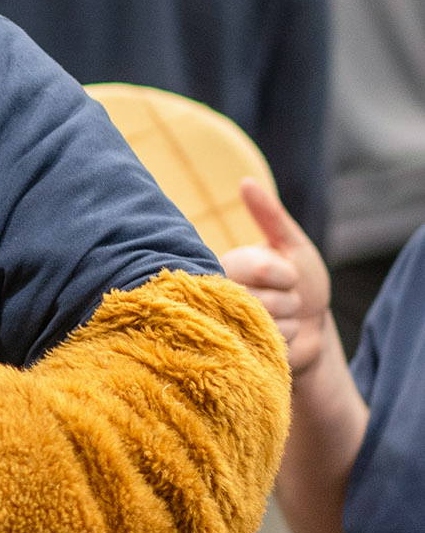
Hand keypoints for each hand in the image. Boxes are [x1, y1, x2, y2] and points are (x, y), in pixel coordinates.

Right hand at [223, 179, 334, 375]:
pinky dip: (285, 342)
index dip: (285, 274)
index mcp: (228, 264)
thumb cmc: (302, 281)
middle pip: (264, 299)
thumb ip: (269, 215)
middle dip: (289, 300)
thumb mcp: (291, 246)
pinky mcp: (238, 352)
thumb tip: (245, 181)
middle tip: (285, 299)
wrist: (311, 327)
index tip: (289, 276)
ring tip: (281, 319)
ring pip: (271, 324)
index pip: (259, 267)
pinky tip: (275, 339)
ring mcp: (228, 325)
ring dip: (289, 322)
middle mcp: (219, 294)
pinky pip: (273, 346)